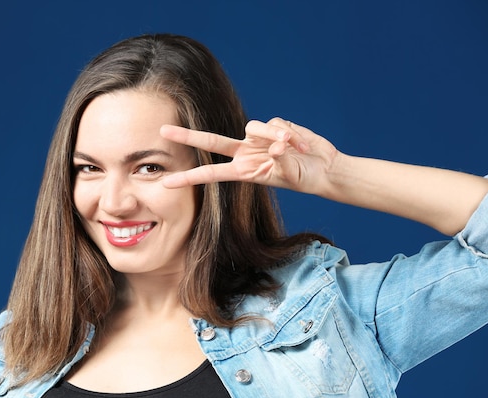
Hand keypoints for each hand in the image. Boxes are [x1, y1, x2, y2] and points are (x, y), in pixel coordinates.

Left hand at [160, 118, 338, 193]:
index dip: (189, 178)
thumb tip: (275, 147)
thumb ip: (280, 161)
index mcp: (245, 170)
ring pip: (255, 127)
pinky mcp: (275, 125)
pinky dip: (291, 134)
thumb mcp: (289, 175)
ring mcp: (259, 138)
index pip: (212, 174)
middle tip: (162, 130)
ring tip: (293, 147)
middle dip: (187, 136)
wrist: (324, 168)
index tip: (166, 183)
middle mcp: (247, 152)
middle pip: (212, 141)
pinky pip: (277, 124)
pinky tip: (301, 144)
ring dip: (274, 136)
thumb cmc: (305, 178)